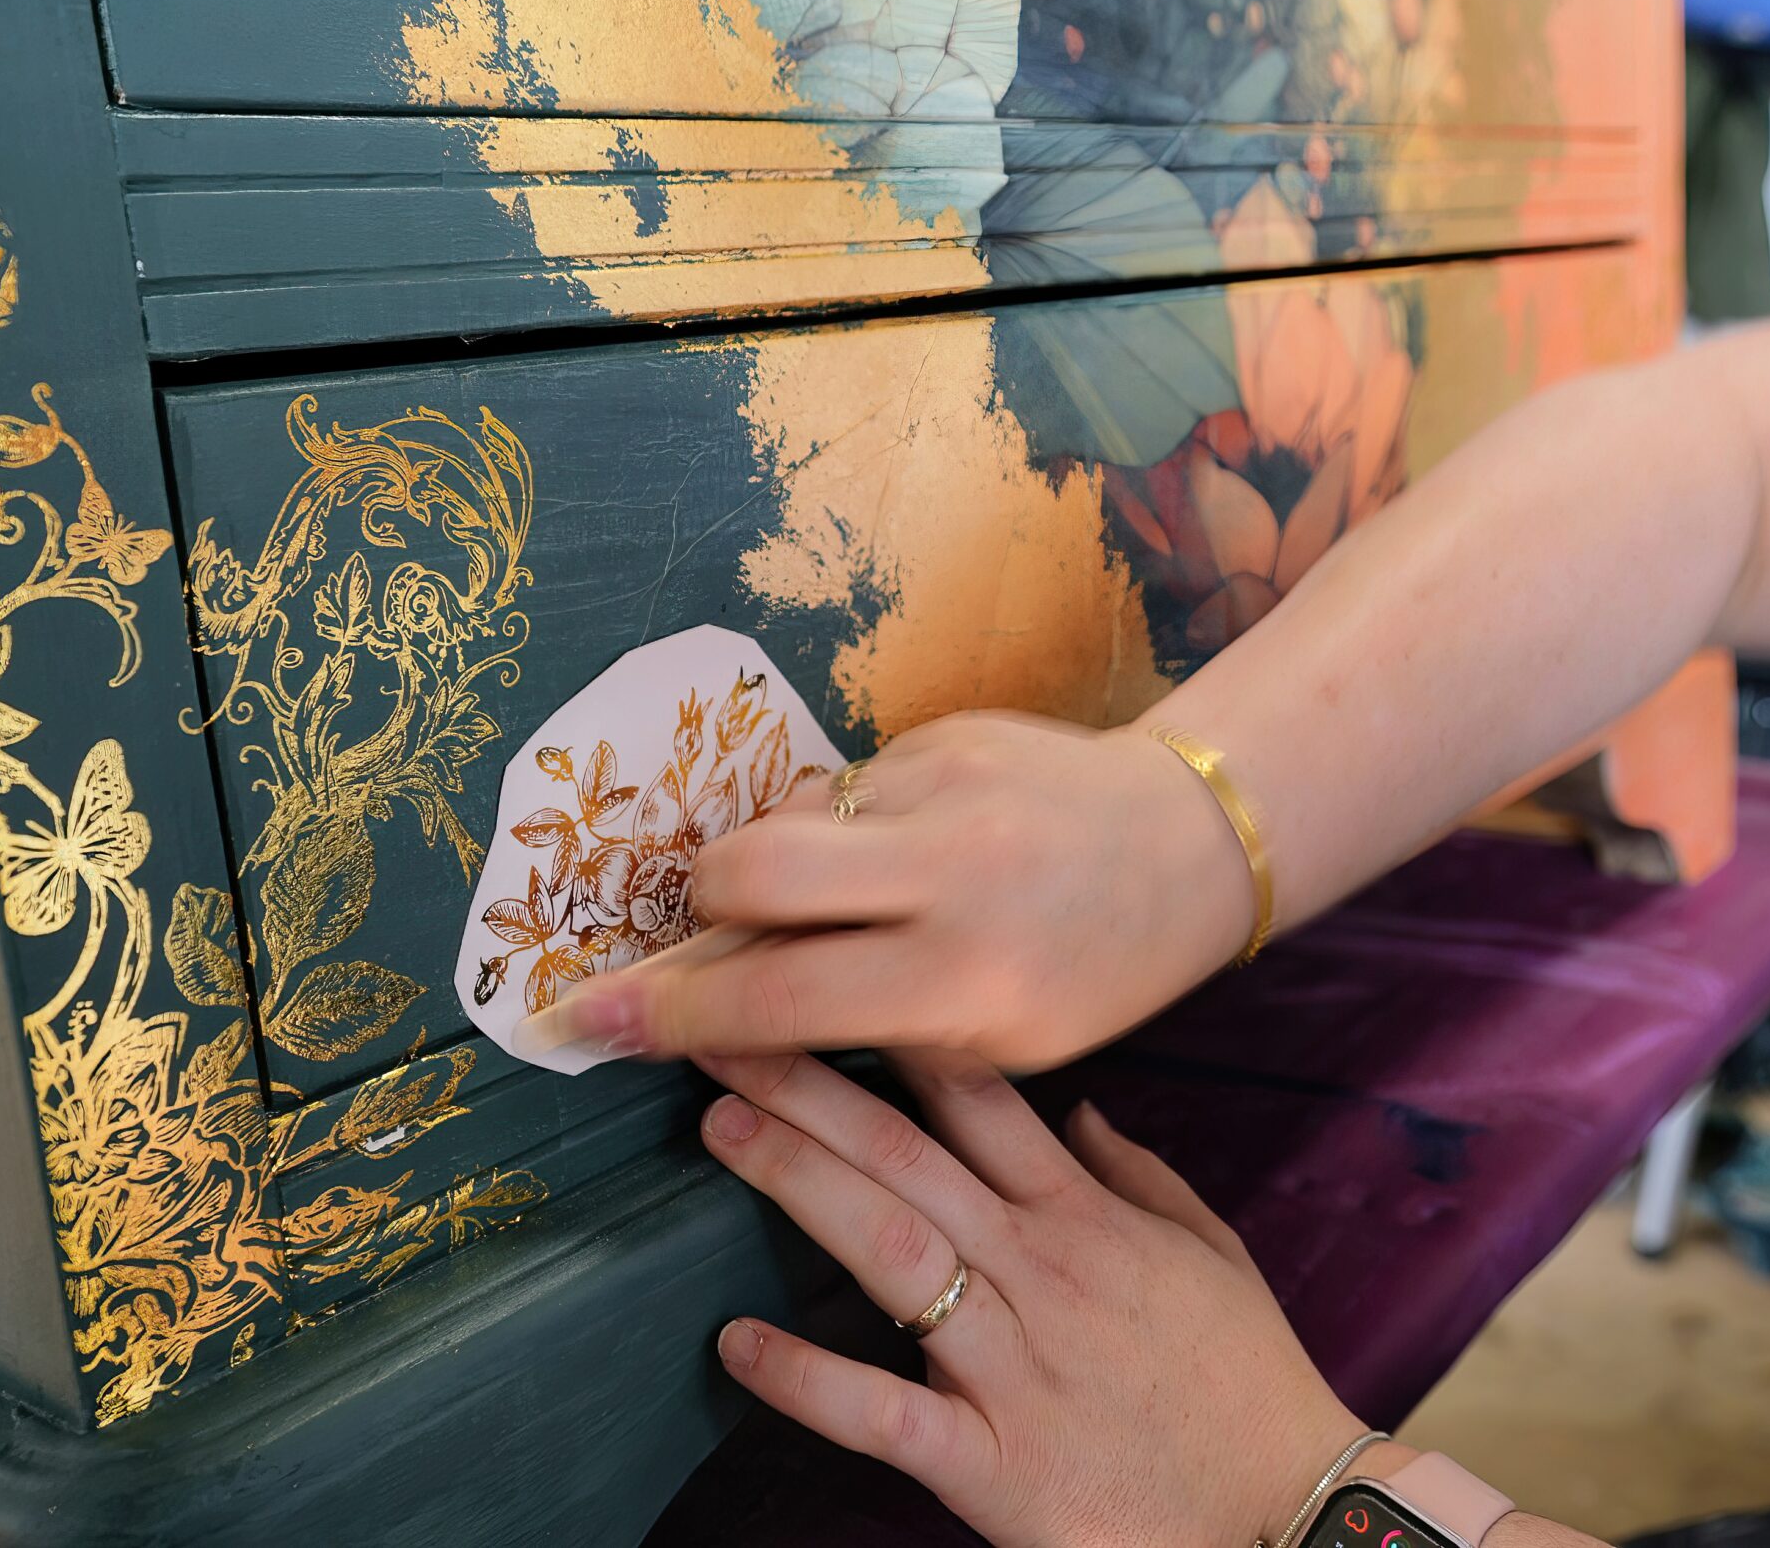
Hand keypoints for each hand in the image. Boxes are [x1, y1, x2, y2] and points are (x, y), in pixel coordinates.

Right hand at [548, 713, 1260, 1069]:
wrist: (1188, 836)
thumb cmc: (1094, 970)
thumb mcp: (999, 1039)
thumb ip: (866, 1025)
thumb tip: (722, 1017)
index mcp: (968, 976)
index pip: (779, 997)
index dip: (668, 1017)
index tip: (581, 1023)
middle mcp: (950, 870)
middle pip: (750, 868)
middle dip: (702, 909)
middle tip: (711, 940)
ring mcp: (944, 784)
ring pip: (786, 816)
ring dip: (773, 866)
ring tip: (830, 902)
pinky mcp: (942, 730)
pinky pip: (837, 782)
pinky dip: (836, 828)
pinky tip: (889, 854)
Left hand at [697, 1048, 1374, 1546]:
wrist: (1292, 1516)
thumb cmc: (1249, 1385)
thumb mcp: (1212, 1254)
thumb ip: (1138, 1175)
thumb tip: (1076, 1111)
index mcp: (1086, 1222)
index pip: (984, 1103)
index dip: (901, 1037)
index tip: (827, 985)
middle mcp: (1040, 1274)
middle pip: (911, 1158)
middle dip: (812, 1089)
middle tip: (727, 1036)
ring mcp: (1012, 1366)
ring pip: (891, 1252)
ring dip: (800, 1184)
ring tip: (724, 1128)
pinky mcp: (991, 1463)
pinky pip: (884, 1413)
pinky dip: (808, 1379)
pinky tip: (738, 1342)